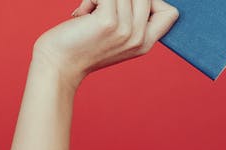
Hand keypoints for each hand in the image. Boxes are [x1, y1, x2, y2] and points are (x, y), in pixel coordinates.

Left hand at [33, 0, 179, 86]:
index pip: (170, 13)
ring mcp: (125, 30)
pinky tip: (82, 13)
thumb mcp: (112, 36)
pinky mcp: (108, 22)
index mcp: (144, 44)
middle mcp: (138, 39)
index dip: (152, 3)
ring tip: (88, 13)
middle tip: (100, 10)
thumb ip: (129, 19)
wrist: (56, 67)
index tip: (125, 9)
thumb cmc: (78, 48)